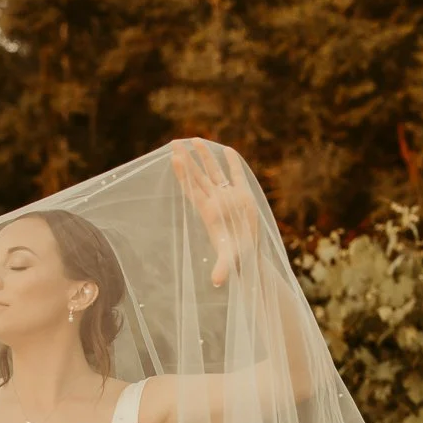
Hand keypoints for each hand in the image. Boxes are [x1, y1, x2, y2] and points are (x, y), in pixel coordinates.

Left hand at [170, 138, 259, 285]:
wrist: (249, 255)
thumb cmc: (236, 258)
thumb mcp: (230, 260)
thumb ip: (222, 268)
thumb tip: (216, 282)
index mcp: (209, 211)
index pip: (193, 188)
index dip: (183, 173)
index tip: (173, 157)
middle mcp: (215, 201)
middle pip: (198, 176)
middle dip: (187, 160)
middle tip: (174, 142)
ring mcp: (228, 196)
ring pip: (214, 172)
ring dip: (205, 157)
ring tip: (194, 139)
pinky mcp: (243, 196)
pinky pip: (236, 175)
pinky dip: (232, 163)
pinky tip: (227, 150)